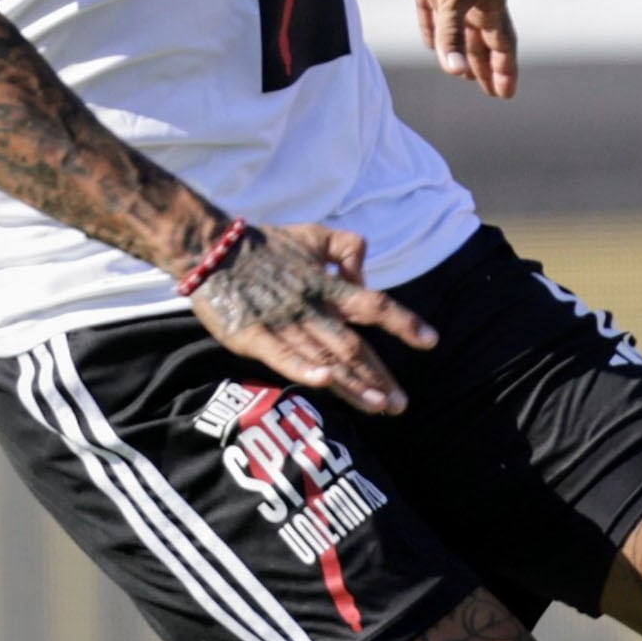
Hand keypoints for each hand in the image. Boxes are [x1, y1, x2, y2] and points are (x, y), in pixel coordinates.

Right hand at [189, 221, 440, 415]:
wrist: (210, 248)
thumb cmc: (267, 244)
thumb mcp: (316, 234)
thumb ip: (349, 248)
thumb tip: (365, 278)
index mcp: (328, 285)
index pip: (375, 305)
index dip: (404, 322)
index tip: (431, 341)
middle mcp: (311, 308)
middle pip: (354, 345)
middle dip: (379, 376)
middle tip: (401, 404)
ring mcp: (282, 324)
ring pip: (325, 357)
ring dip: (352, 384)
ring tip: (378, 406)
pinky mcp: (252, 336)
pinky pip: (281, 355)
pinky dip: (303, 368)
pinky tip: (324, 381)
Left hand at [398, 0, 517, 97]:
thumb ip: (451, 34)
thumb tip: (455, 73)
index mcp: (489, 1)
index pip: (501, 44)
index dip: (503, 70)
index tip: (505, 95)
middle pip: (481, 40)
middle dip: (485, 66)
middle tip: (489, 91)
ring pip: (456, 27)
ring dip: (460, 50)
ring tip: (462, 72)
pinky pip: (429, 8)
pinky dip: (430, 28)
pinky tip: (429, 43)